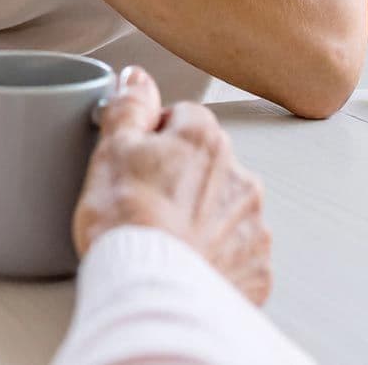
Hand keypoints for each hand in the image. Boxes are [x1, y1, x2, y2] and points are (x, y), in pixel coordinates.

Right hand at [73, 67, 273, 305]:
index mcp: (204, 140)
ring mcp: (252, 227)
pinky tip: (183, 264)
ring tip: (162, 237)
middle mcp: (239, 178)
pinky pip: (235, 254)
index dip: (153, 136)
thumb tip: (136, 79)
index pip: (183, 117)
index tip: (135, 159)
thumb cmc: (128, 220)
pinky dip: (214, 257)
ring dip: (200, 217)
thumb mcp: (111, 147)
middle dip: (180, 177)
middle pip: (207, 163)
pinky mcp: (255, 270)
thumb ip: (129, 106)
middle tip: (143, 200)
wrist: (151, 289)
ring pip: (223, 208)